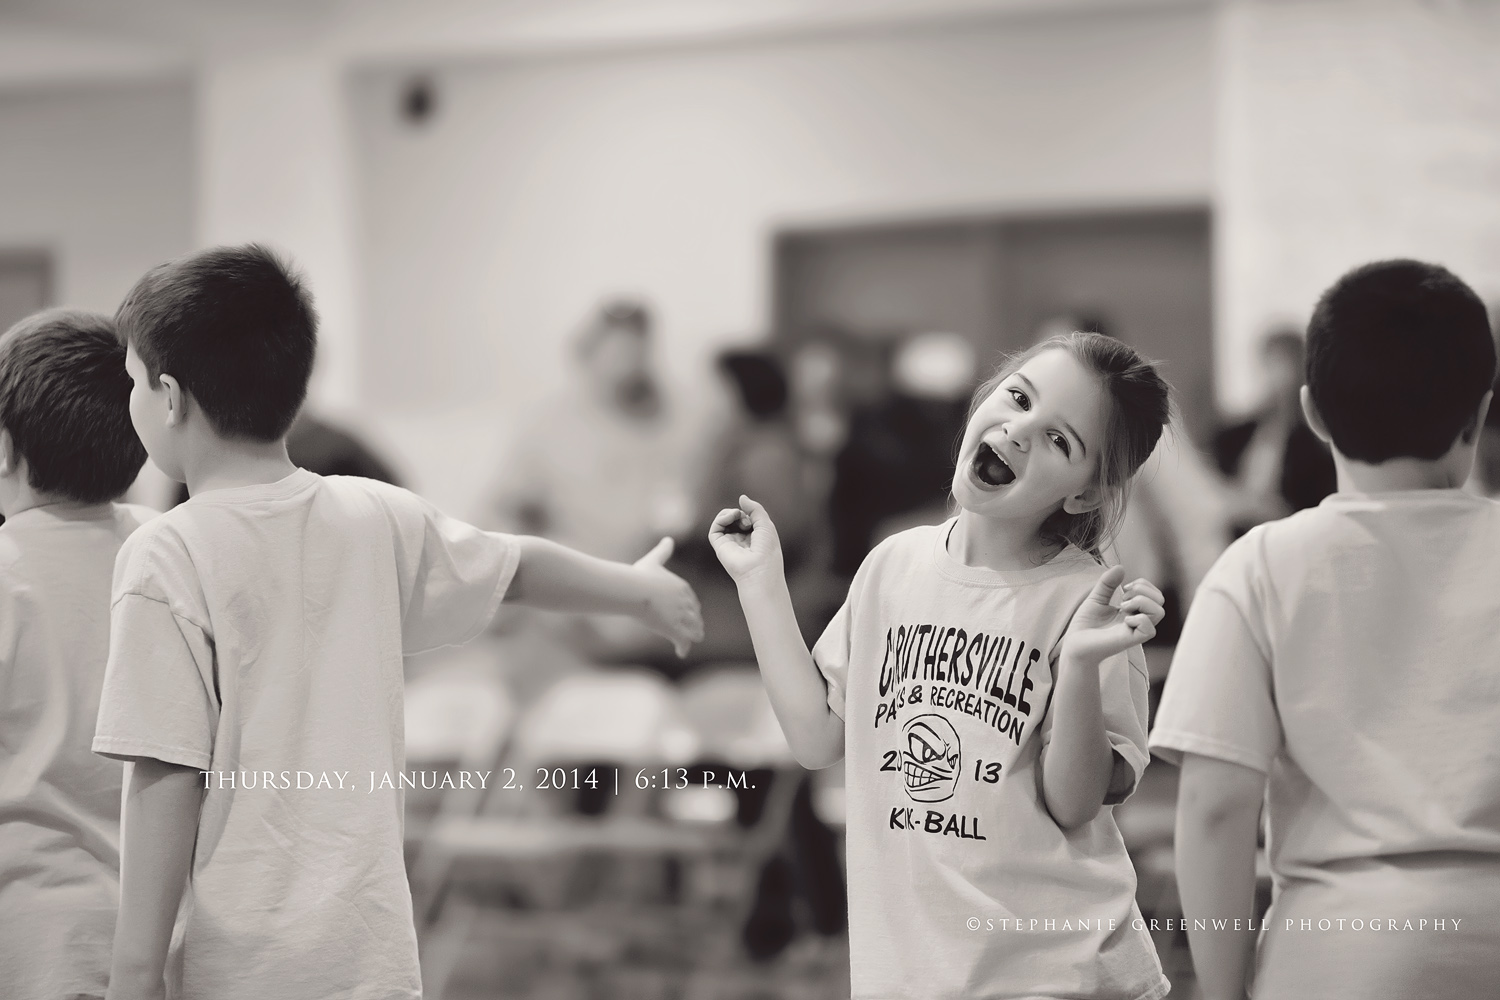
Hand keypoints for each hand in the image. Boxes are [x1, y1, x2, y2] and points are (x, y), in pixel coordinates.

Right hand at [632, 537, 704, 657]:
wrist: (634, 590)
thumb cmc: (640, 576)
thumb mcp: (653, 561)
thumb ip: (663, 551)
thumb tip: (668, 539)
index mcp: (682, 587)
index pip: (692, 601)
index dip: (691, 608)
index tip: (691, 613)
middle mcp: (685, 602)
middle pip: (695, 616)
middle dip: (694, 623)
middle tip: (694, 631)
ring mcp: (681, 617)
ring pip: (693, 630)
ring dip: (692, 635)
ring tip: (690, 641)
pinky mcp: (674, 630)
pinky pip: (684, 642)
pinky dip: (683, 648)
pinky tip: (681, 653)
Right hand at [708, 495, 784, 587]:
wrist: (759, 569)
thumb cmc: (767, 550)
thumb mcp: (765, 524)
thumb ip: (754, 508)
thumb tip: (741, 497)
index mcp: (755, 537)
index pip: (748, 518)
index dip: (750, 513)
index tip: (755, 517)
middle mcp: (741, 540)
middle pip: (735, 518)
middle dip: (741, 513)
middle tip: (748, 521)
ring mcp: (730, 543)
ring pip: (724, 521)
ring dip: (730, 513)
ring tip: (737, 516)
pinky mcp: (720, 546)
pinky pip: (715, 528)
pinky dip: (722, 518)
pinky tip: (730, 517)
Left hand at [1059, 566, 1163, 666]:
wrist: (1074, 644)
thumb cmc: (1085, 625)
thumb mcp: (1097, 597)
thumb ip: (1108, 583)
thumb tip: (1121, 567)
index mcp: (1134, 611)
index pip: (1154, 594)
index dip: (1143, 584)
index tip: (1124, 588)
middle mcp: (1138, 621)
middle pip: (1160, 601)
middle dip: (1143, 590)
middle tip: (1123, 598)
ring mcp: (1136, 631)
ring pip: (1159, 612)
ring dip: (1141, 602)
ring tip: (1122, 607)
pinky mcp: (1130, 641)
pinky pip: (1149, 629)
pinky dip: (1138, 618)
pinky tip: (1124, 620)